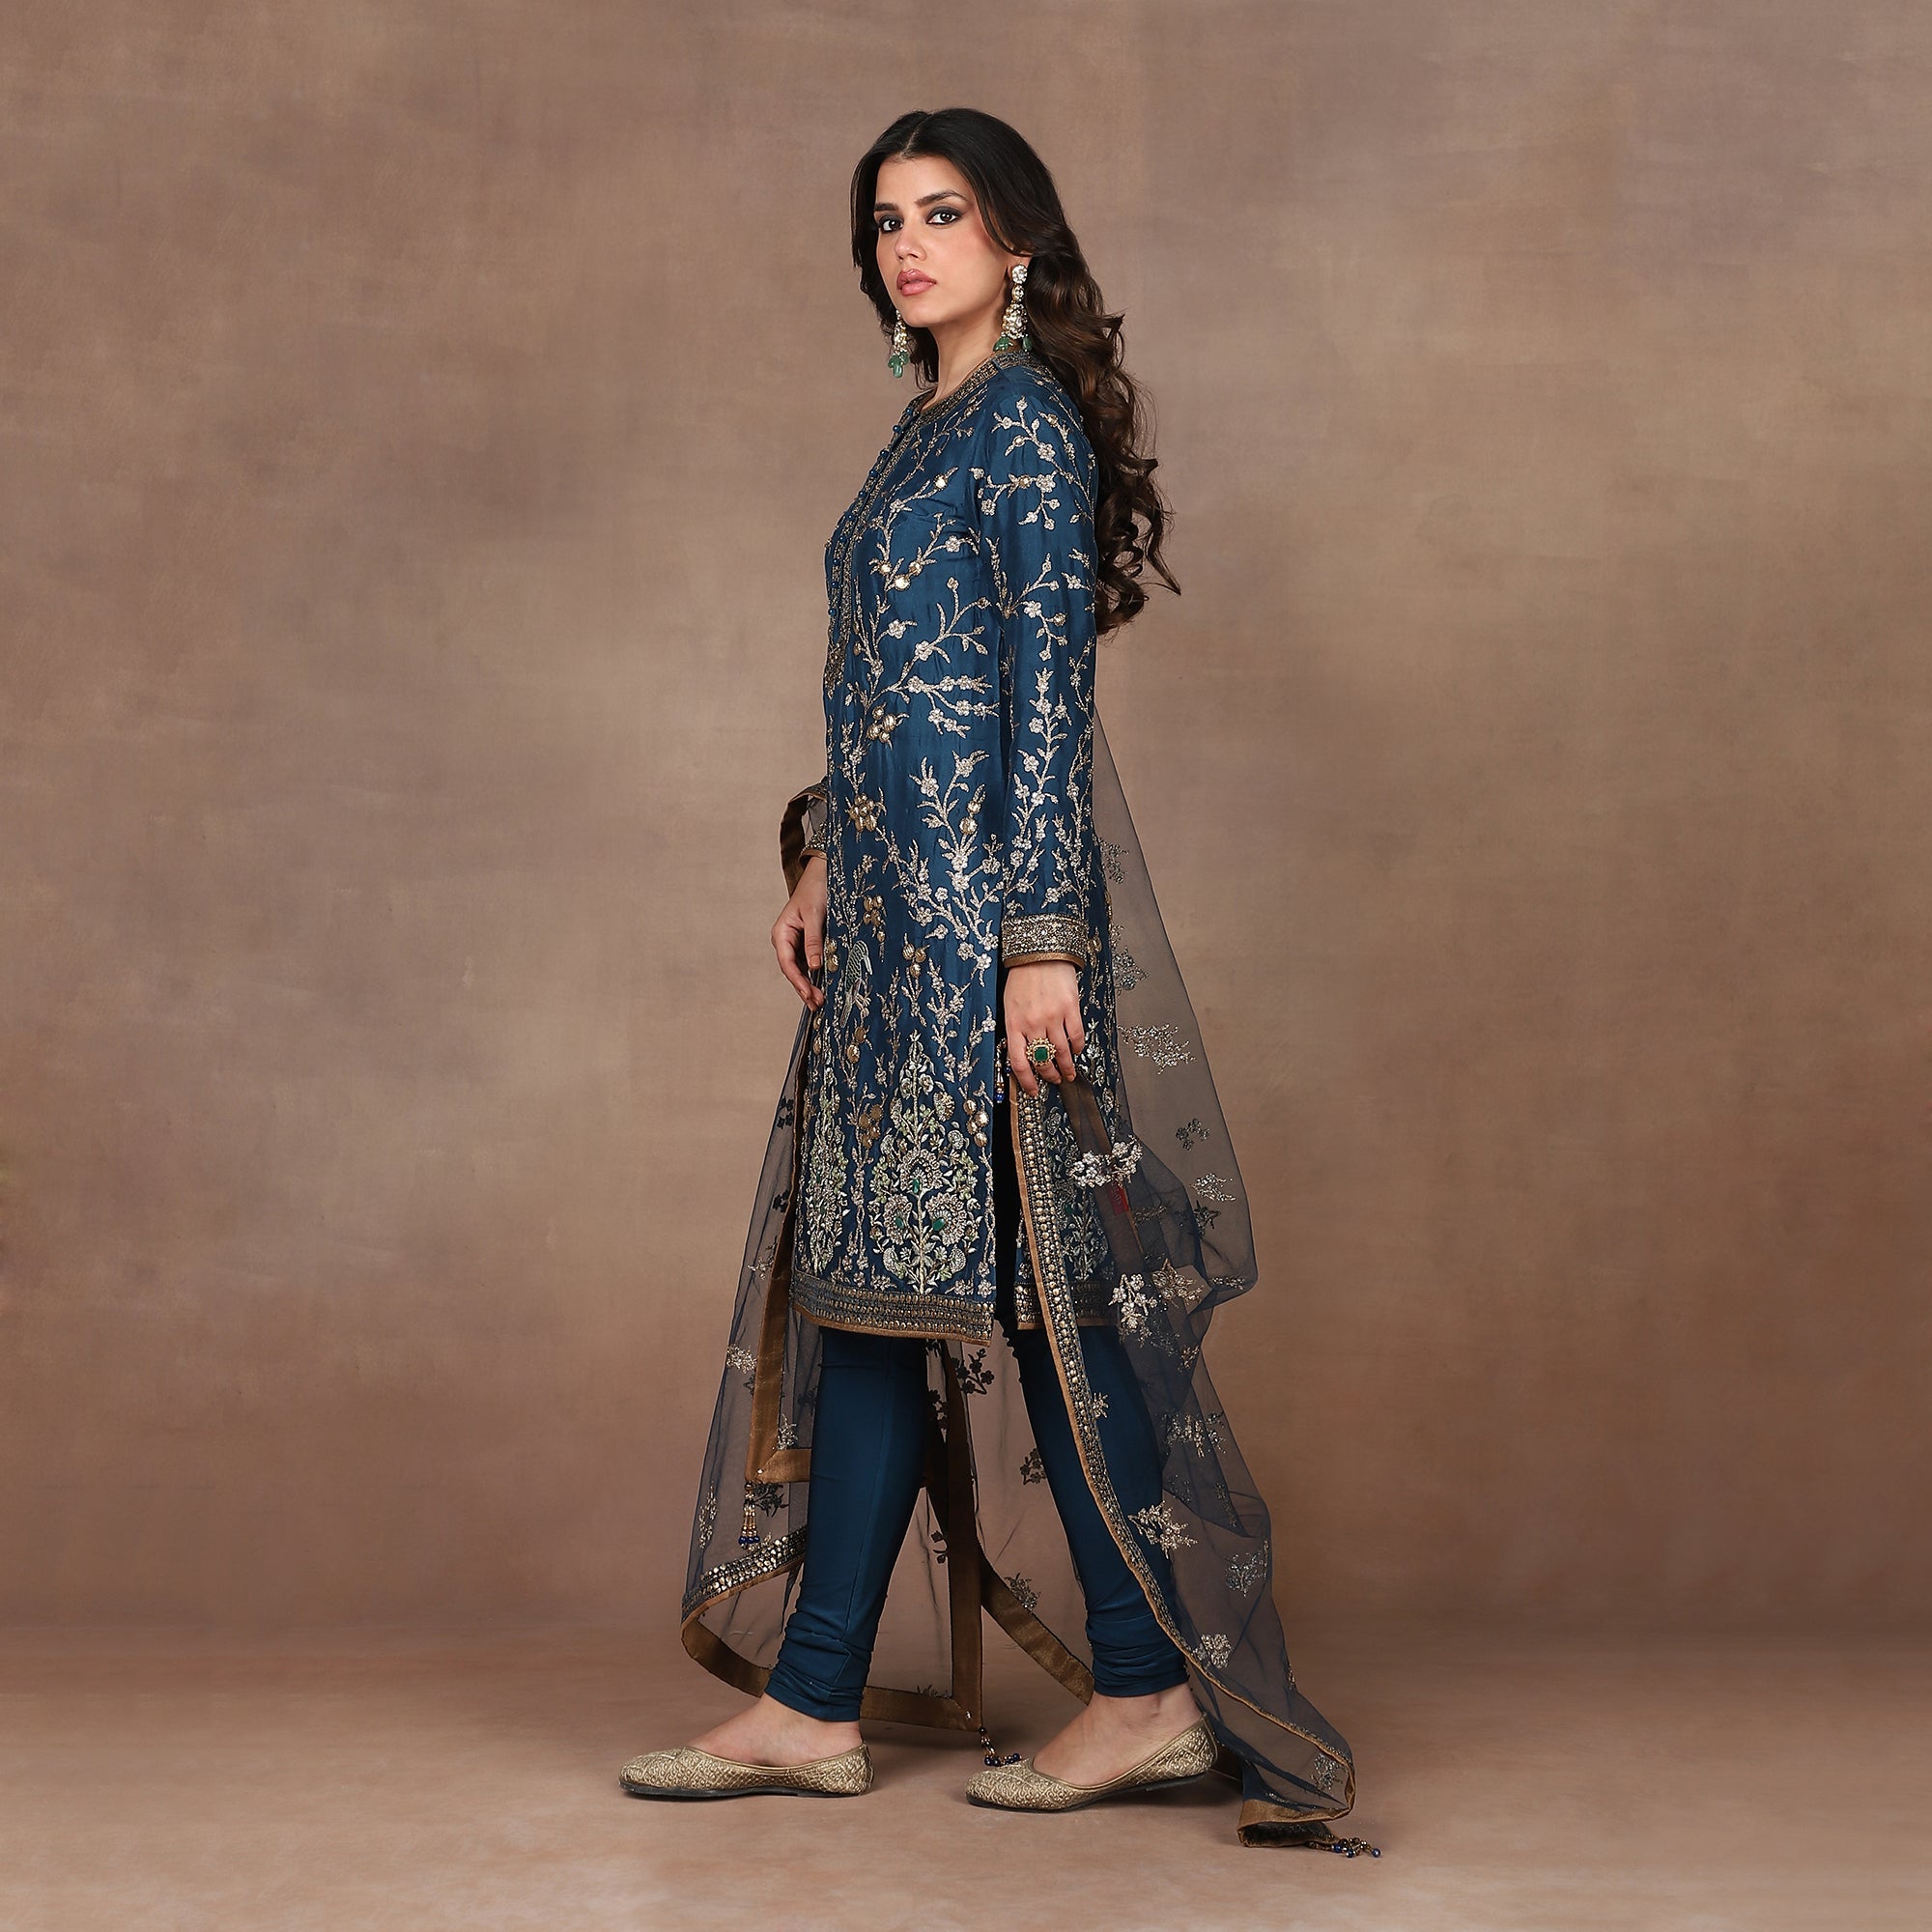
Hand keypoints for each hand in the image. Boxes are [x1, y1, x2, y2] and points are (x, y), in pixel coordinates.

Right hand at [772, 855, 826, 1008]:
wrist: (822, 874)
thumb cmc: (815, 890)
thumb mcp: (814, 915)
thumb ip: (813, 941)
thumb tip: (814, 966)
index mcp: (781, 933)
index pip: (787, 964)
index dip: (798, 981)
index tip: (809, 995)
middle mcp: (786, 940)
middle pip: (793, 970)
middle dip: (804, 988)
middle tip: (817, 1004)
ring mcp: (796, 942)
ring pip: (800, 969)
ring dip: (809, 984)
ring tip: (820, 1001)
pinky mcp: (807, 942)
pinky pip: (809, 962)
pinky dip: (815, 974)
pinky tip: (822, 985)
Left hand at [1004, 960, 1083, 1095]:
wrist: (1039, 953)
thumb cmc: (1022, 978)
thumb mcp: (1010, 1005)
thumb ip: (1017, 1028)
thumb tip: (1025, 1052)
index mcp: (1014, 1023)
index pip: (1018, 1062)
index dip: (1026, 1081)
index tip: (1033, 1090)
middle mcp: (1033, 1023)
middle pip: (1042, 1060)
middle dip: (1049, 1075)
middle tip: (1054, 1080)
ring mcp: (1053, 1016)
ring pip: (1061, 1052)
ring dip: (1066, 1066)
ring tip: (1069, 1073)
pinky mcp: (1070, 1008)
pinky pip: (1075, 1035)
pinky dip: (1077, 1047)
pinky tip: (1076, 1050)